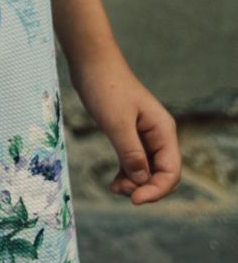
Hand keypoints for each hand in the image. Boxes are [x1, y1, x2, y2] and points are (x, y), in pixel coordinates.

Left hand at [73, 48, 181, 203]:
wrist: (91, 63)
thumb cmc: (106, 87)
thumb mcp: (117, 123)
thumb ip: (131, 153)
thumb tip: (142, 181)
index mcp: (163, 130)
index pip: (171, 171)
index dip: (157, 190)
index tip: (134, 199)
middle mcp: (158, 134)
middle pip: (162, 173)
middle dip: (145, 188)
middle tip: (120, 192)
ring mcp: (144, 135)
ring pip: (147, 170)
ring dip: (134, 183)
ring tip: (114, 188)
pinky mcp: (129, 134)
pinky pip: (134, 162)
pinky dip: (126, 174)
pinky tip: (113, 182)